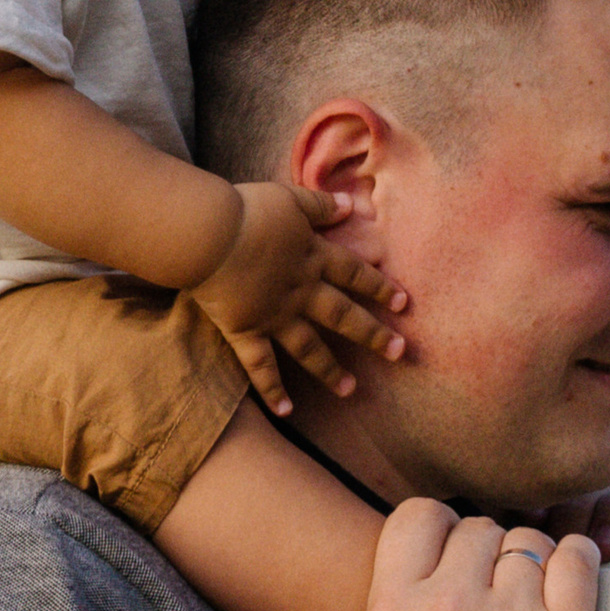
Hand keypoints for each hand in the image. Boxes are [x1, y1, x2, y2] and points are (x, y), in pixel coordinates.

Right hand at [192, 183, 407, 414]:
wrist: (207, 234)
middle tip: (398, 352)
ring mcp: (274, 315)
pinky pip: (261, 366)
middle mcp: (301, 291)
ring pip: (309, 348)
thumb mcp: (289, 199)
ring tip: (350, 390)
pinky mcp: (245, 331)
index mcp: (312, 257)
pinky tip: (286, 411)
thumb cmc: (247, 211)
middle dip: (372, 334)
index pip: (354, 274)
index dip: (379, 287)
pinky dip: (273, 389)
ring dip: (330, 370)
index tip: (402, 304)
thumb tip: (351, 206)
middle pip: (343, 315)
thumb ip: (320, 204)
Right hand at [347, 501, 597, 610]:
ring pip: (528, 542)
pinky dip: (576, 563)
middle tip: (493, 595)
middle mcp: (450, 606)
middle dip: (484, 554)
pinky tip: (571, 584)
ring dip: (528, 565)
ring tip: (531, 603)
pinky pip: (579, 562)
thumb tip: (416, 579)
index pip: (419, 515)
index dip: (437, 532)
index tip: (449, 559)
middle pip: (478, 528)